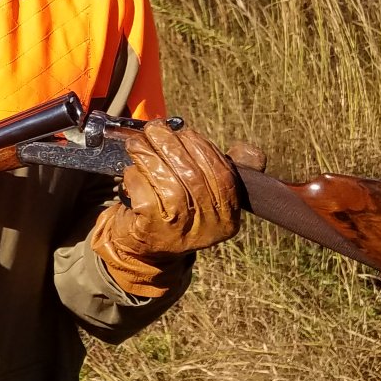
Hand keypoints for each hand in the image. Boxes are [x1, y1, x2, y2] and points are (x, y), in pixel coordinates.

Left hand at [89, 120, 243, 298]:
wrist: (145, 250)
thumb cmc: (177, 212)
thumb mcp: (206, 195)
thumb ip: (224, 169)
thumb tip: (248, 151)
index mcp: (228, 216)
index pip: (222, 174)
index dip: (201, 147)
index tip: (183, 132)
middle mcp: (208, 226)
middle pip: (193, 175)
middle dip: (170, 144)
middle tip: (154, 129)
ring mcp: (181, 231)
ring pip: (168, 183)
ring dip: (149, 155)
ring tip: (137, 144)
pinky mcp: (152, 231)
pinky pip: (145, 193)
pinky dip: (136, 176)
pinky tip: (132, 172)